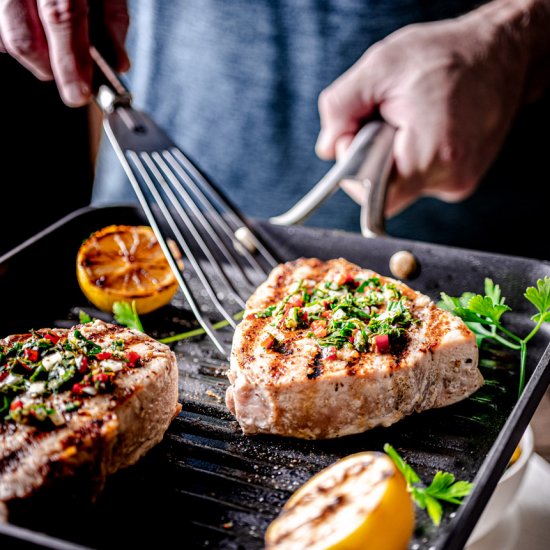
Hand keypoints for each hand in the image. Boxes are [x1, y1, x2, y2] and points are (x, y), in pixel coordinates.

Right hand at [0, 0, 128, 106]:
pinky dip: (14, 39)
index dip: (71, 62)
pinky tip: (34, 31)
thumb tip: (118, 62)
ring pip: (6, 39)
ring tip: (54, 47)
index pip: (62, 17)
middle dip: (49, 69)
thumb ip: (113, 17)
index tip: (79, 94)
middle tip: (71, 79)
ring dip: (33, 55)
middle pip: (25, 38)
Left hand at [315, 3, 530, 216]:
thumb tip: (328, 148)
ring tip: (414, 119)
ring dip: (396, 156)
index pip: (375, 199)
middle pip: (387, 192)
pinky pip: (422, 178)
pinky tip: (428, 127)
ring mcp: (460, 182)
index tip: (361, 138)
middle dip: (375, 159)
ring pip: (404, 185)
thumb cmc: (445, 54)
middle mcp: (450, 179)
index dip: (357, 172)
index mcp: (430, 156)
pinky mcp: (463, 179)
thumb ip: (341, 109)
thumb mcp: (379, 67)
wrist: (502, 52)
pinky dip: (414, 156)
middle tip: (388, 121)